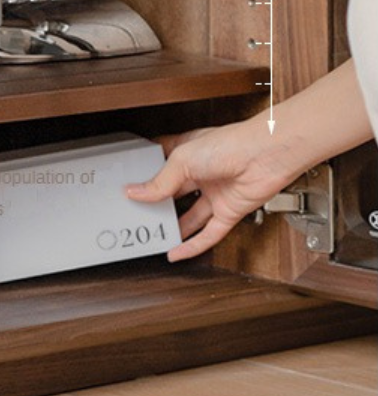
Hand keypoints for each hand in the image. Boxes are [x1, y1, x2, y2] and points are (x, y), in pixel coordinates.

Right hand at [125, 121, 297, 260]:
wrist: (266, 156)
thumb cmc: (231, 144)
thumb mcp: (183, 159)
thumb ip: (160, 181)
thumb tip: (137, 193)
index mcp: (187, 151)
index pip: (161, 162)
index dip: (146, 172)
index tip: (129, 183)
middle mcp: (201, 172)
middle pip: (174, 192)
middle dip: (158, 203)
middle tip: (138, 214)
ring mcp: (215, 193)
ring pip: (191, 216)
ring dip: (175, 228)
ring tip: (155, 236)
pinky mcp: (229, 212)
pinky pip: (209, 234)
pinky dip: (193, 245)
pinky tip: (177, 252)